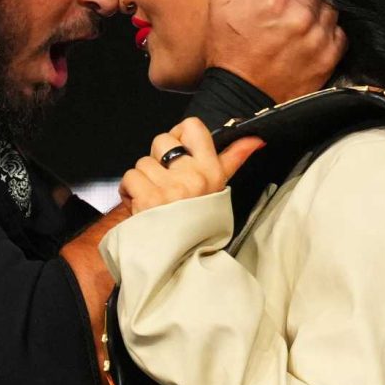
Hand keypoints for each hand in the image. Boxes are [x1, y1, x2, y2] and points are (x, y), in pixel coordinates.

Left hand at [117, 116, 264, 213]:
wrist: (180, 257)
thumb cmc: (198, 220)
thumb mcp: (218, 188)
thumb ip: (234, 158)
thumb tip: (255, 140)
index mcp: (211, 170)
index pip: (193, 127)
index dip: (178, 135)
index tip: (176, 153)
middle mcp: (194, 177)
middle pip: (162, 140)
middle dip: (157, 158)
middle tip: (164, 180)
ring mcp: (172, 188)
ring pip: (143, 161)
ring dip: (142, 179)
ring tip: (154, 197)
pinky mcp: (150, 199)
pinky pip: (131, 177)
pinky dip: (130, 190)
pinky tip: (141, 203)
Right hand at [201, 0, 344, 102]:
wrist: (240, 97)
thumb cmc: (227, 49)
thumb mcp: (221, 3)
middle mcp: (300, 15)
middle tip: (287, 1)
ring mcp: (318, 37)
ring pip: (330, 4)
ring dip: (316, 7)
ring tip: (297, 20)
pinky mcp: (329, 57)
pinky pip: (339, 30)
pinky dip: (326, 30)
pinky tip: (308, 36)